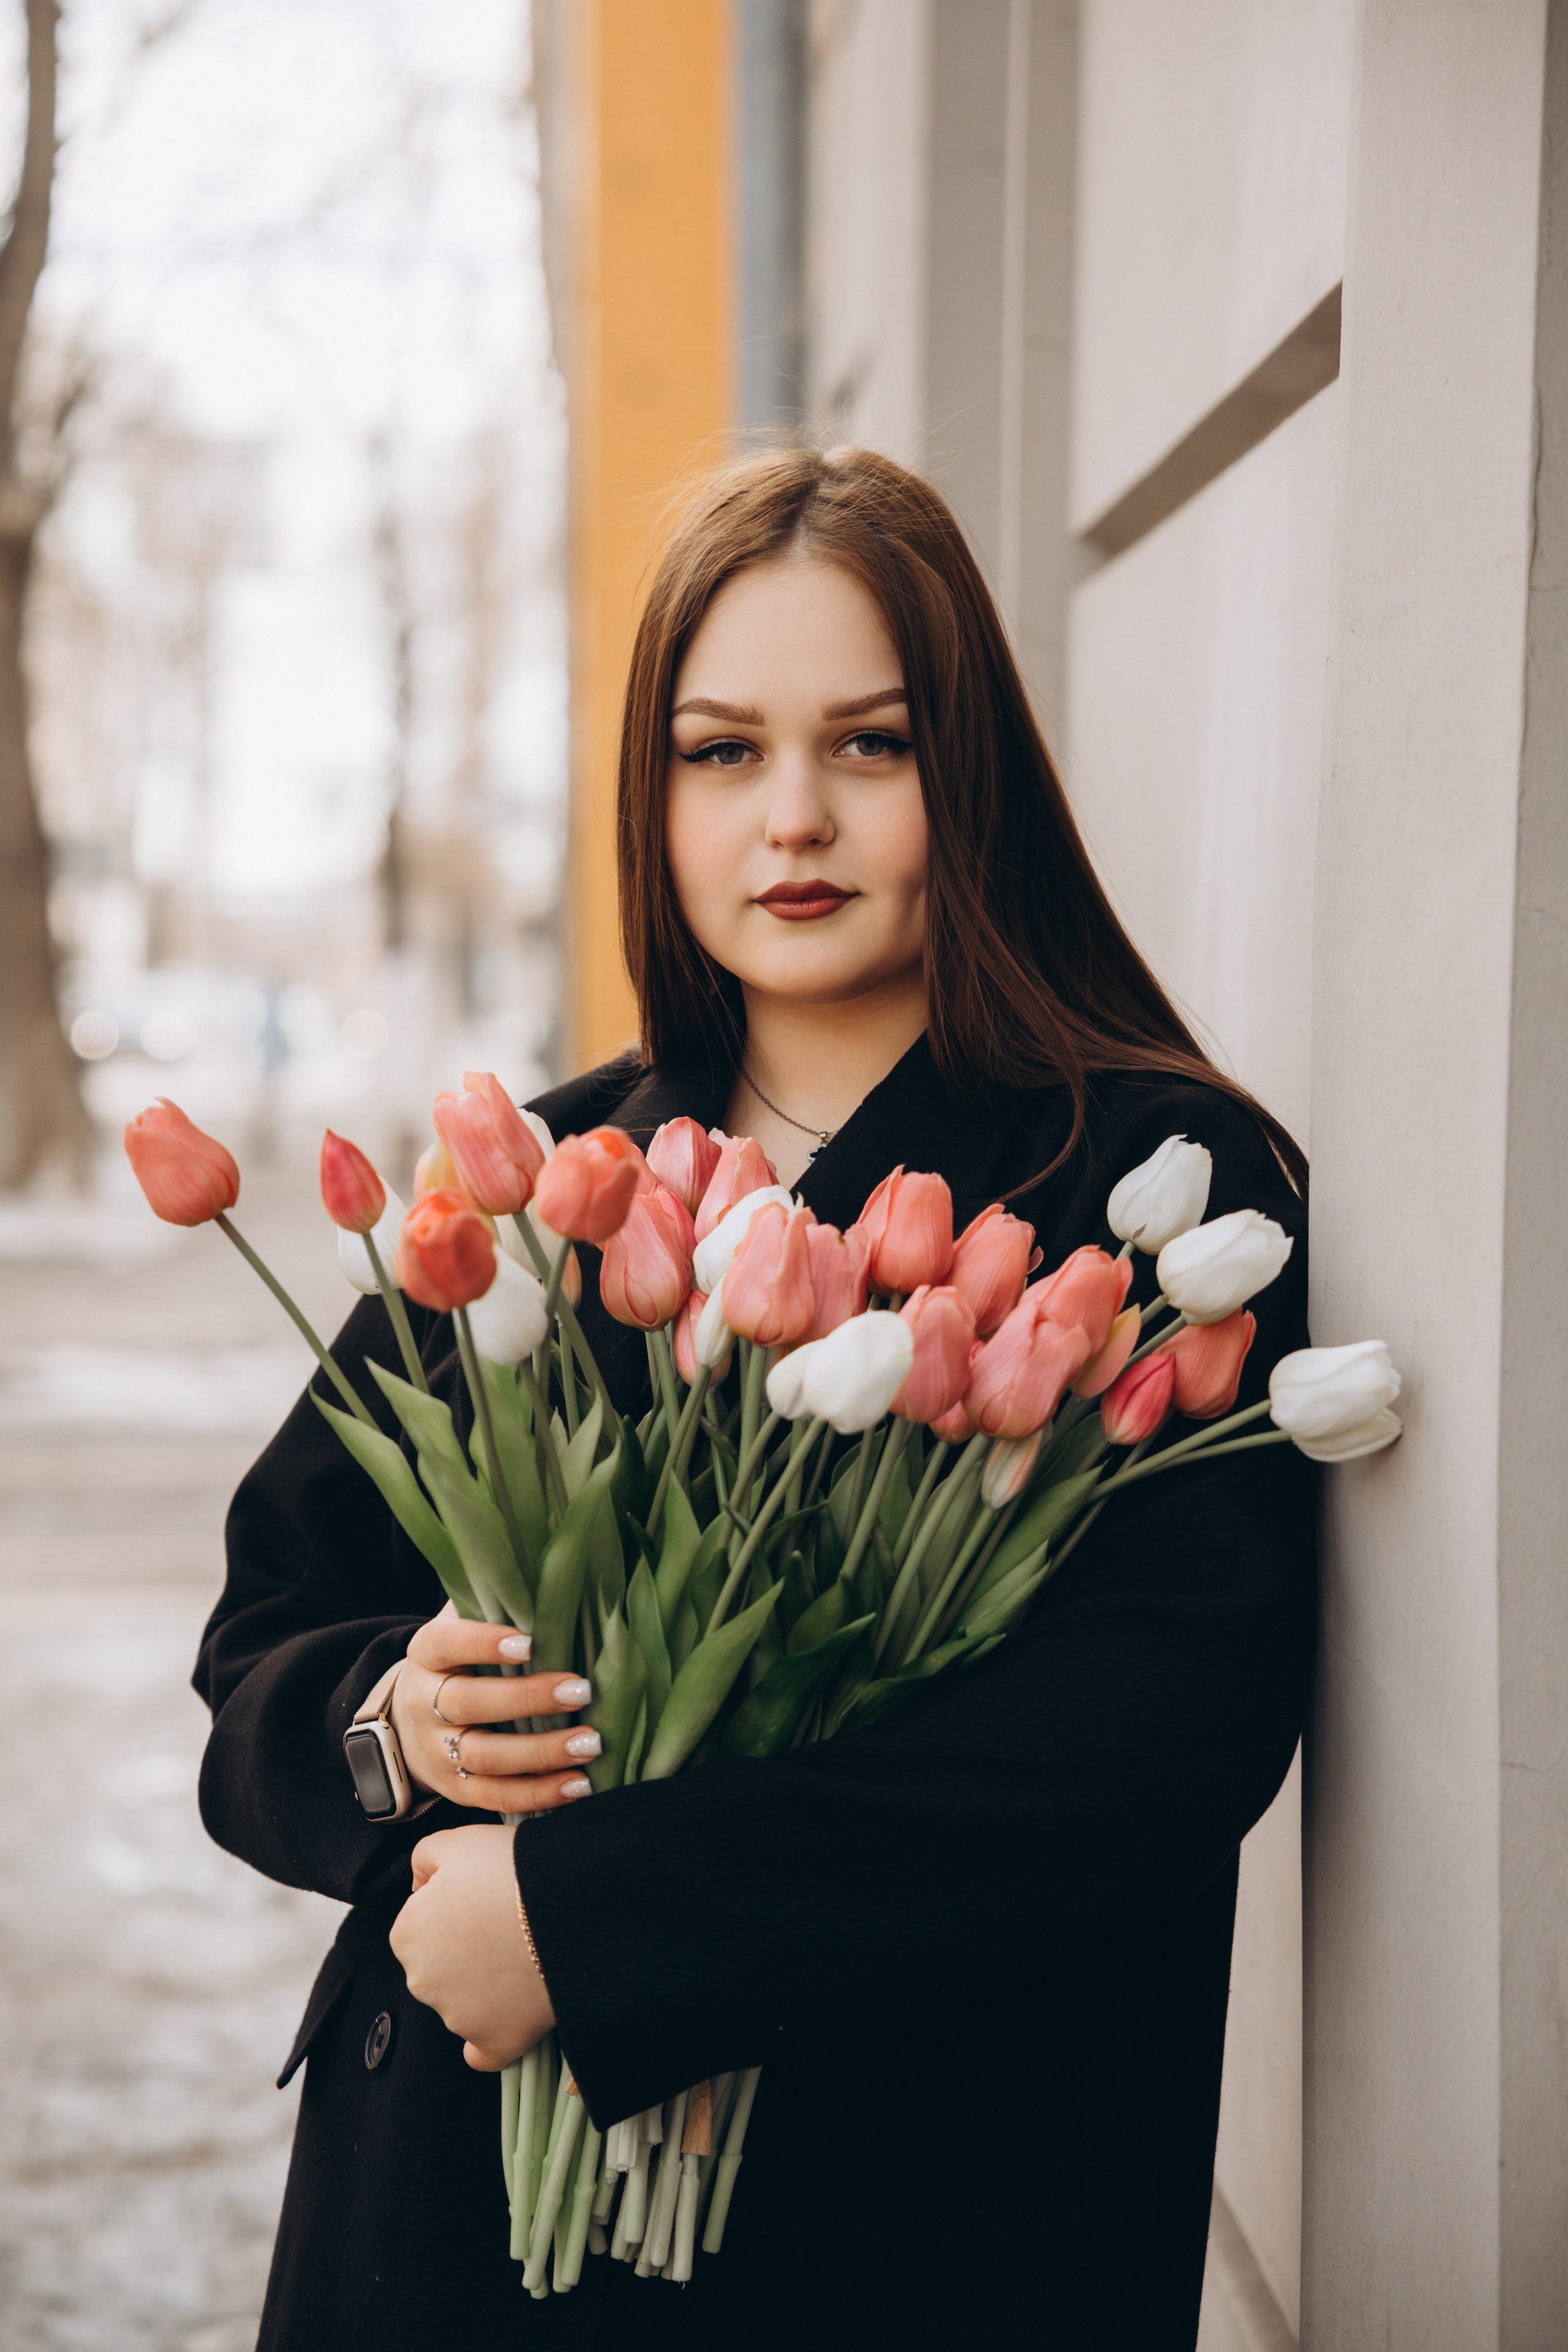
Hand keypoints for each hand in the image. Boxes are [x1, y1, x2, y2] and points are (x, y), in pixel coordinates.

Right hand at [389, 1603, 599, 1813]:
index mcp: (427, 1654)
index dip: (484, 1643)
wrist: (410, 1723)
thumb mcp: (462, 1625)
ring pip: (484, 1757)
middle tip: (580, 1690)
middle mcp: (424, 1704)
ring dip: (540, 1754)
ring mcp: (437, 1752)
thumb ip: (494, 1602)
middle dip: (525, 1699)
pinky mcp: (457, 1790)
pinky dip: (538, 1795)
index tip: (531, 1642)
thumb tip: (551, 1571)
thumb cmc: (460, 1661)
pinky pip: (496, 1797)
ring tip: (591, 1744)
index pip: (449, 1643)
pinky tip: (579, 1785)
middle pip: (467, 1704)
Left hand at [389, 1824, 556, 2068]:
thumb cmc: (512, 1869)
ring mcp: (458, 2018)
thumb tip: (418, 1884)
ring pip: (462, 2003)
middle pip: (438, 1967)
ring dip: (484, 1987)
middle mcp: (422, 1982)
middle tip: (504, 1926)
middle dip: (463, 1952)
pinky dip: (493, 2038)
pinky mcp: (495, 2042)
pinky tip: (511, 2013)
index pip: (419, 1926)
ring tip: (522, 1953)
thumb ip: (423, 1858)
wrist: (567, 1905)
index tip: (481, 1902)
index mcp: (407, 1935)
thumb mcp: (458, 1840)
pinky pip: (483, 2052)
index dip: (451, 1910)